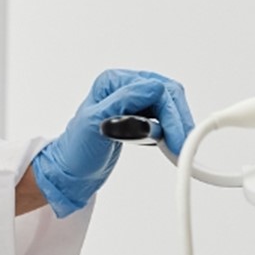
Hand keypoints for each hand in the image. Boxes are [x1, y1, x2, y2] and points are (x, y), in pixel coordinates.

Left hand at [30, 68, 193, 216]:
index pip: (155, 89)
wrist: (70, 172)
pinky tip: (171, 144)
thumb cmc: (76, 149)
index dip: (170, 113)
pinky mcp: (139, 118)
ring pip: (169, 106)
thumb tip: (154, 90)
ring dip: (177, 124)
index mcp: (113, 82)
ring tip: (180, 147)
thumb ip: (124, 103)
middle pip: (166, 94)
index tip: (178, 138)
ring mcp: (133, 103)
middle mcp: (125, 88)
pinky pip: (164, 118)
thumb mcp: (95, 122)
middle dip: (178, 119)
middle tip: (184, 144)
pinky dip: (171, 131)